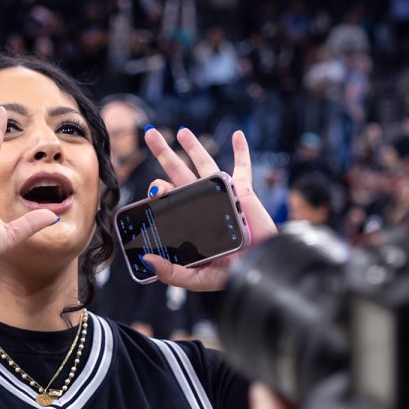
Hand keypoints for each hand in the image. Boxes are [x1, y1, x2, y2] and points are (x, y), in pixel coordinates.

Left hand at [140, 128, 278, 292]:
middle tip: (150, 134)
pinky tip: (238, 135)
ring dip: (194, 146)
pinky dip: (242, 150)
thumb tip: (147, 259)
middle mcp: (200, 202)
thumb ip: (171, 272)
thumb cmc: (230, 275)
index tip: (153, 193)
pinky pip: (243, 167)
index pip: (165, 197)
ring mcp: (221, 194)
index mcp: (186, 219)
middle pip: (177, 170)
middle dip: (163, 152)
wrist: (261, 269)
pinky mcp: (243, 192)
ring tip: (181, 131)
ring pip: (205, 163)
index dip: (156, 190)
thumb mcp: (197, 278)